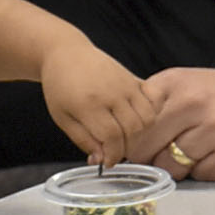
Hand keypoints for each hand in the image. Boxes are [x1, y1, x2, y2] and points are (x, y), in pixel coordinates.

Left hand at [41, 42, 155, 168]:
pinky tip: (138, 119)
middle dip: (126, 148)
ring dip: (140, 134)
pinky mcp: (134, 78)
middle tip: (115, 152)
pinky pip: (154, 100)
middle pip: (133, 130)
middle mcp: (112, 93)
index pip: (112, 137)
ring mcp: (126, 84)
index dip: (113, 154)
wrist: (66, 53)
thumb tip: (100, 159)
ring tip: (125, 138)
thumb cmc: (60, 84)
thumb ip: (83, 139)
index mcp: (89, 104)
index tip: (107, 162)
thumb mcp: (62, 117)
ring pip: (147, 118)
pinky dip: (152, 113)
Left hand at [133, 67, 214, 181]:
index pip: (131, 124)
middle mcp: (193, 103)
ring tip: (207, 149)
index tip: (130, 152)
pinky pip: (203, 176)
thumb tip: (118, 142)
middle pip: (145, 151)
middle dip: (154, 159)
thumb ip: (159, 106)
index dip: (128, 143)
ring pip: (172, 167)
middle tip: (173, 153)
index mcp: (176, 84)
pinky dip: (211, 170)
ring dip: (184, 166)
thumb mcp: (195, 86)